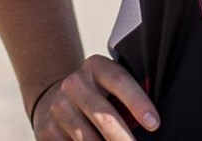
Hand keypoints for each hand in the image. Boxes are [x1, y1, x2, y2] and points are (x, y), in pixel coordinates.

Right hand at [30, 54, 158, 139]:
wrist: (55, 99)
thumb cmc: (100, 96)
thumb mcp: (112, 87)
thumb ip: (130, 98)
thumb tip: (151, 122)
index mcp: (97, 67)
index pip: (120, 81)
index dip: (138, 103)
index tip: (154, 124)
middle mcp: (74, 83)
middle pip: (104, 116)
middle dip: (124, 139)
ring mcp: (59, 106)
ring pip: (88, 139)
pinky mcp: (47, 128)